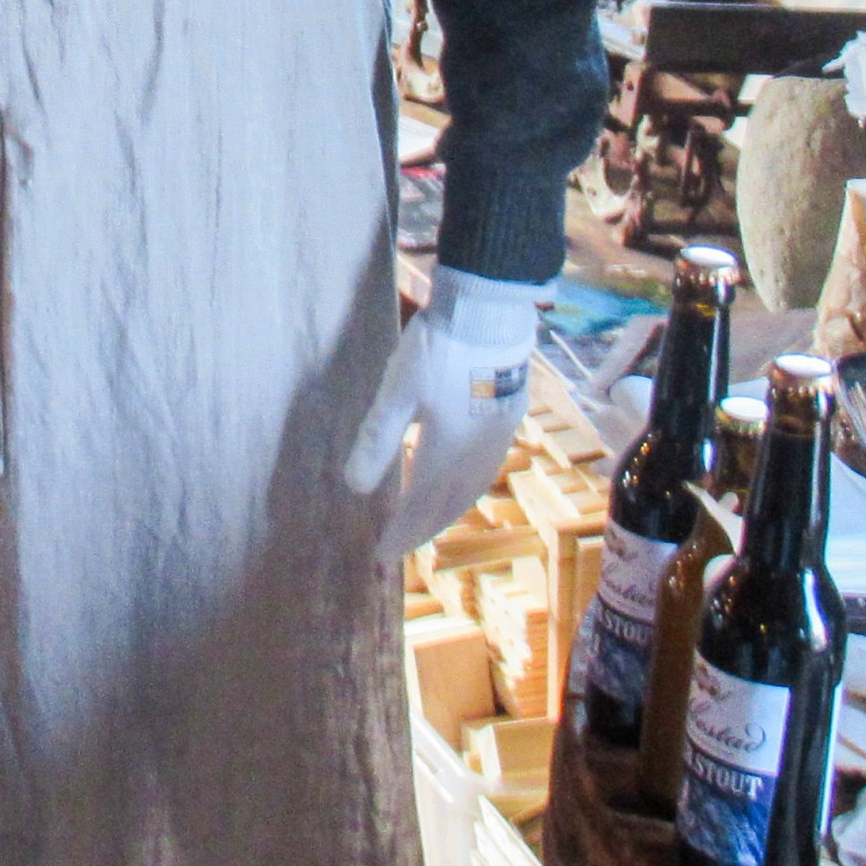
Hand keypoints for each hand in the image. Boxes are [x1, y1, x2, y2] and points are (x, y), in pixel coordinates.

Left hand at [347, 266, 541, 550]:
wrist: (490, 310)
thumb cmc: (439, 350)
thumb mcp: (397, 394)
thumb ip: (377, 441)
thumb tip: (356, 488)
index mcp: (448, 453)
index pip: (421, 506)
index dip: (401, 532)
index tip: (383, 555)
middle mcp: (477, 453)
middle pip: (449, 503)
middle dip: (423, 528)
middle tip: (402, 545)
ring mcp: (498, 434)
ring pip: (472, 486)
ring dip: (449, 509)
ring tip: (430, 520)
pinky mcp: (509, 413)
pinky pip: (487, 465)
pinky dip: (469, 484)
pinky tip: (463, 476)